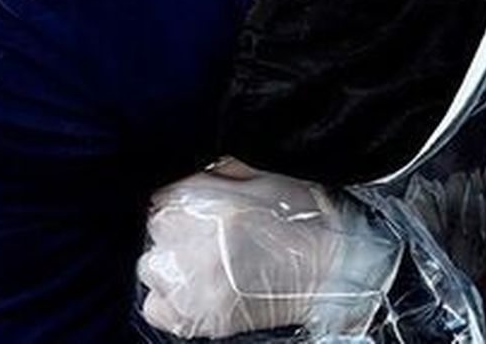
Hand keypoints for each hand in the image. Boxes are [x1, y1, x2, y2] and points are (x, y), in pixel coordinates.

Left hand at [136, 169, 399, 338]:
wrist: (333, 272)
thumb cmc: (304, 218)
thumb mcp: (266, 175)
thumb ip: (222, 168)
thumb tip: (193, 167)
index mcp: (209, 202)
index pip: (162, 197)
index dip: (183, 200)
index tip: (201, 208)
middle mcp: (194, 243)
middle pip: (158, 230)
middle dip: (179, 230)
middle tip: (211, 235)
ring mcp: (194, 285)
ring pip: (153, 267)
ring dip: (173, 263)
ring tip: (205, 263)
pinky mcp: (199, 318)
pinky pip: (156, 307)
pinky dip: (170, 299)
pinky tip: (198, 289)